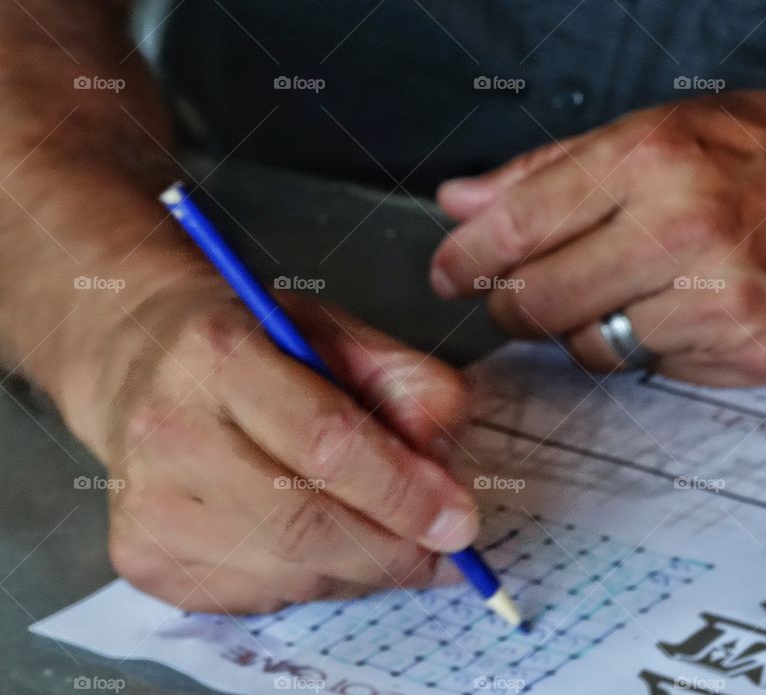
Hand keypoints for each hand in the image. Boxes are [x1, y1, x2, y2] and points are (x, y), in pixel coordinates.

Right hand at [69, 277, 477, 612]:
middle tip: (444, 553)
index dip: (403, 492)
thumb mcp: (336, 333)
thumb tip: (444, 455)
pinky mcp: (142, 557)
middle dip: (393, 550)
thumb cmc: (256, 345)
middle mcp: (170, 432)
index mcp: (222, 355)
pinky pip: (259, 597)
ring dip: (361, 569)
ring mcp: (148, 504)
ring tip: (388, 538)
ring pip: (288, 573)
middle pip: (304, 525)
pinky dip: (314, 580)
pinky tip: (319, 540)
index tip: (459, 522)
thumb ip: (403, 379)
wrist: (144, 360)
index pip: (326, 442)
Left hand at [431, 90, 765, 385]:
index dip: (466, 256)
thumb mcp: (661, 129)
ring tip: (627, 289)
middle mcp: (683, 228)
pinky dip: (650, 347)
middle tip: (524, 293)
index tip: (449, 271)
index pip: (518, 224)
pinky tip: (683, 310)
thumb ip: (550, 171)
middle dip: (514, 305)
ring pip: (590, 347)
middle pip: (538, 301)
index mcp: (652, 158)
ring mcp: (720, 299)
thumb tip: (463, 201)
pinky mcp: (748, 353)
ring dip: (586, 326)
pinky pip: (651, 371)